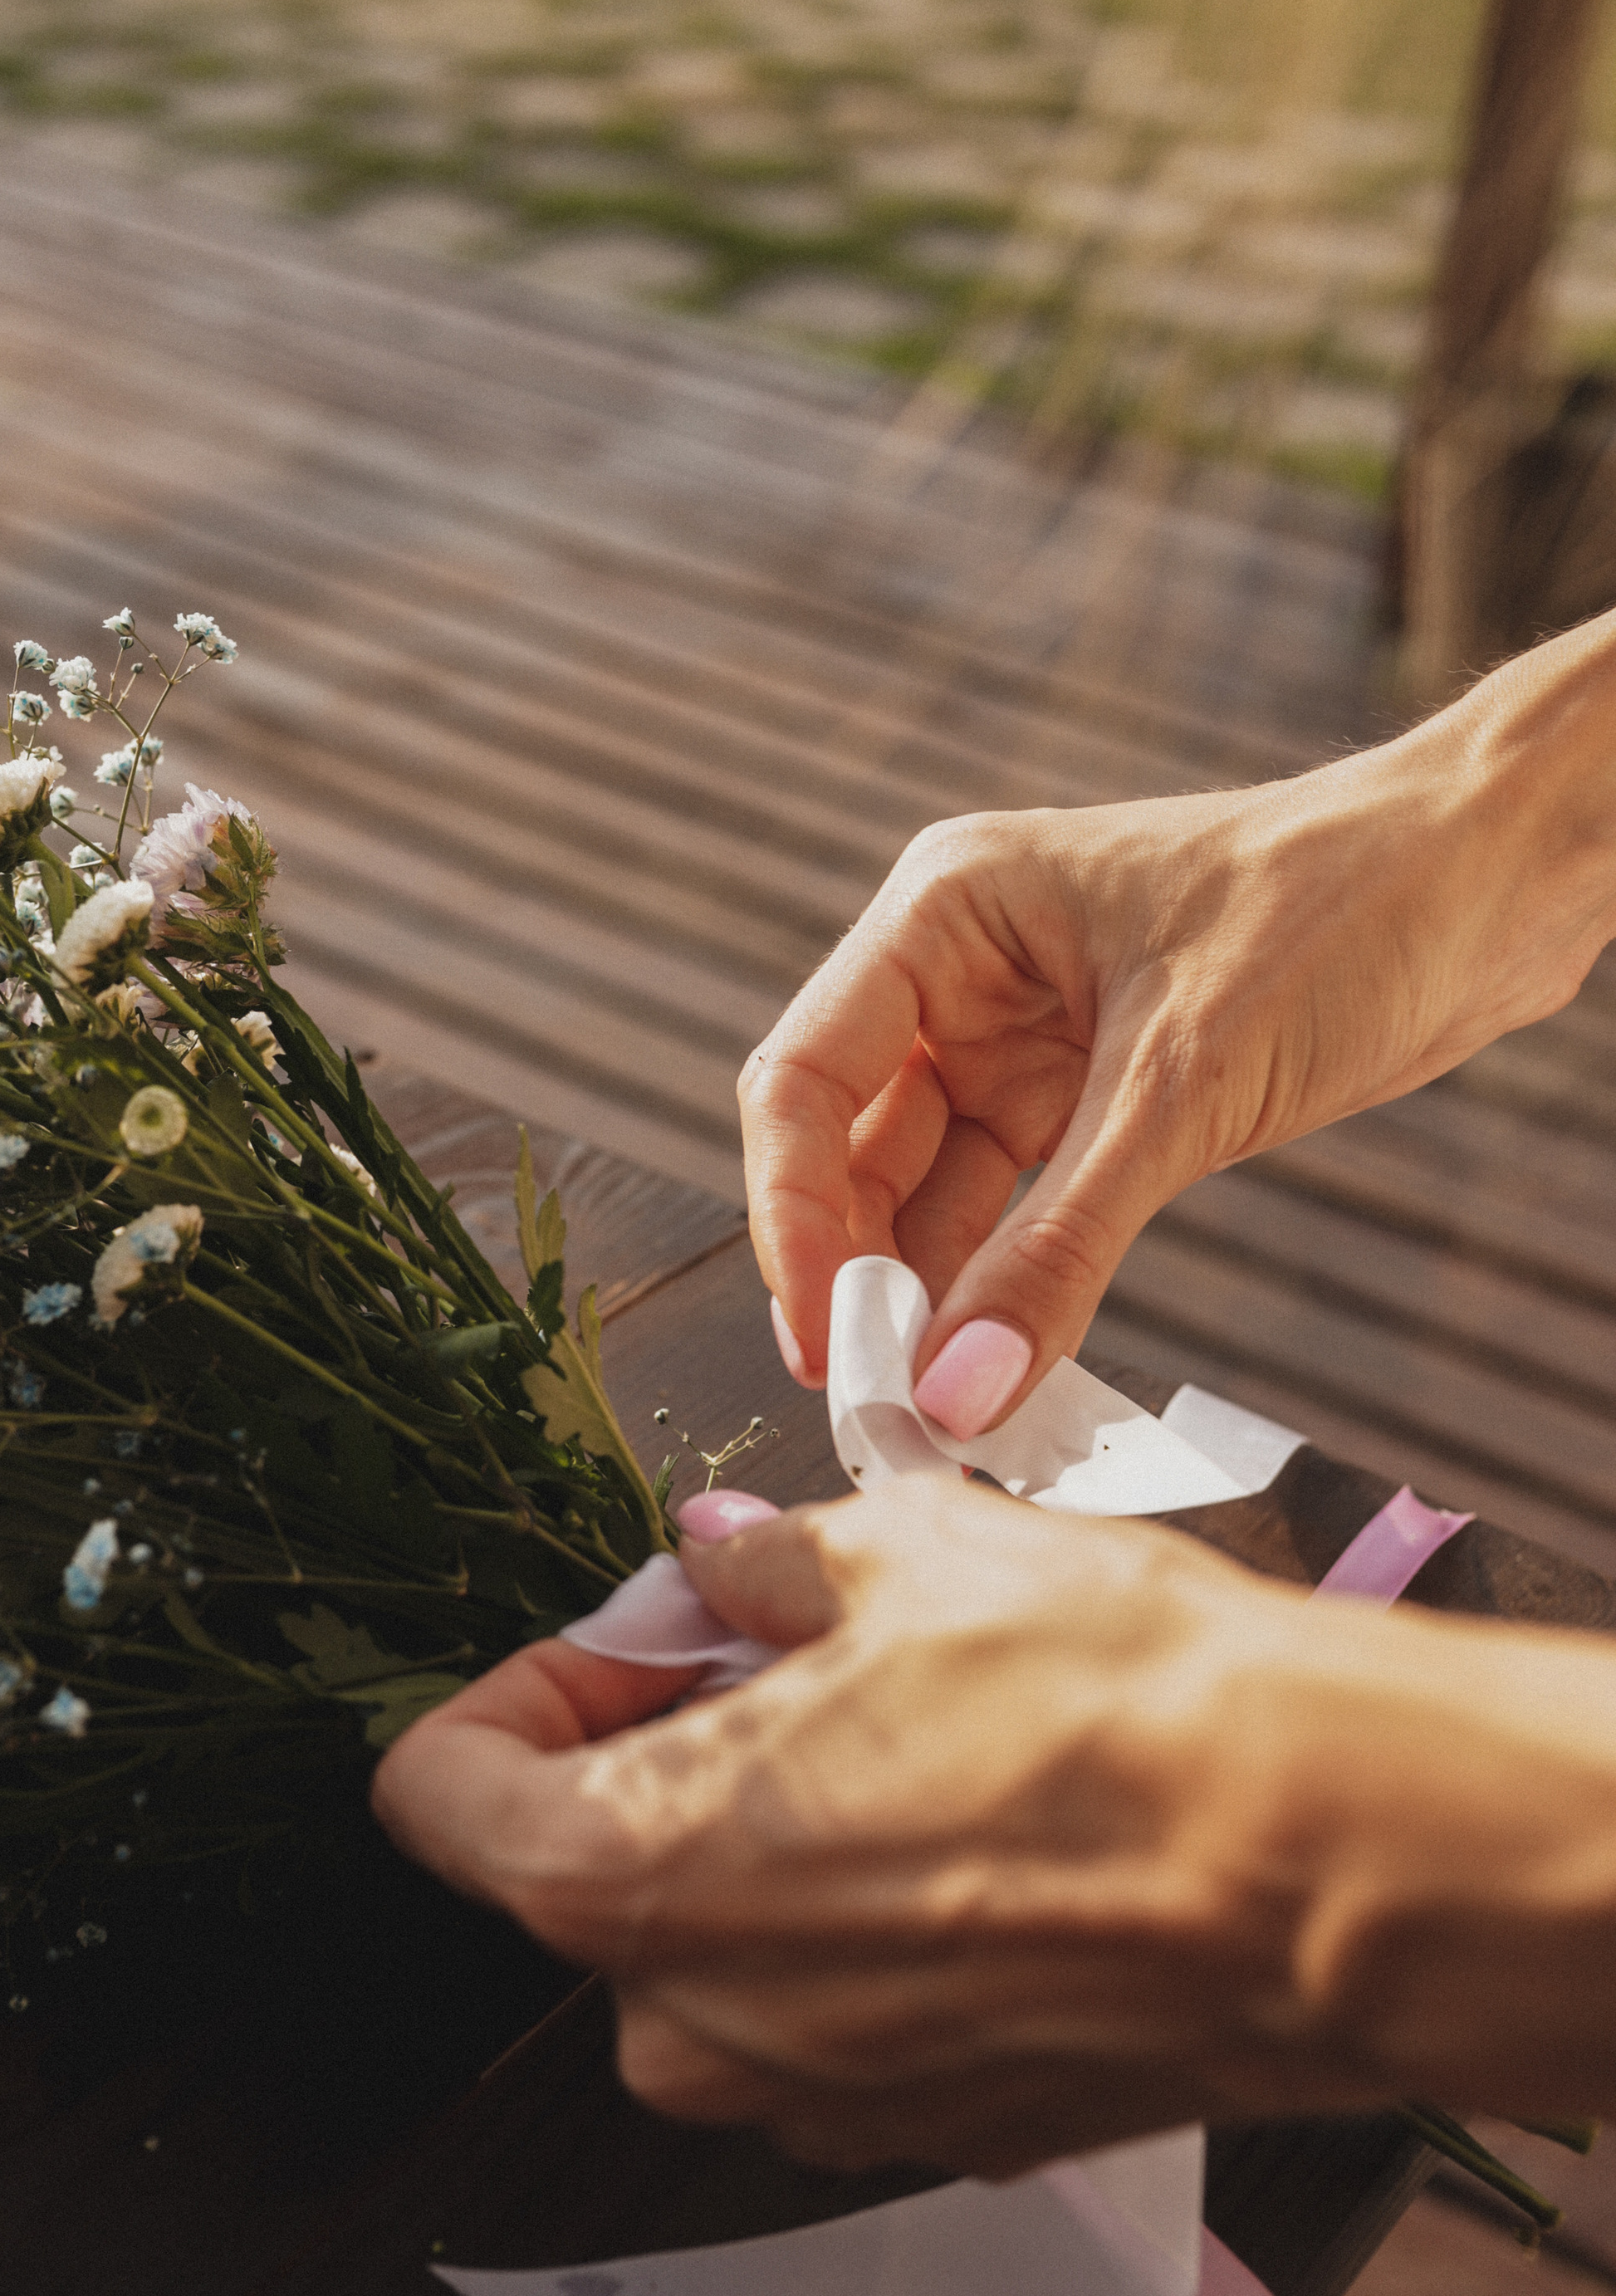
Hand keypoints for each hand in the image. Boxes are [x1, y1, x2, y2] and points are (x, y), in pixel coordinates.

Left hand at [373, 1485, 1615, 2172]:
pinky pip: (848, 2018)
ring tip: (914, 1729)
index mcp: (618, 1876)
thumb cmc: (1103, 1708)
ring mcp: (815, 2102)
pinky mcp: (938, 2138)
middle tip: (790, 1652)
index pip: (442, 1797)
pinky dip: (880, 1929)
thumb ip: (761, 1575)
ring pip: (728, 1951)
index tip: (632, 1635)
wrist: (1321, 1864)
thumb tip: (723, 1568)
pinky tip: (989, 1829)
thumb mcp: (894, 1557)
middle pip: (594, 1874)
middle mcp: (689, 2027)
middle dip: (671, 1752)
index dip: (524, 1690)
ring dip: (780, 1842)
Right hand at [742, 618, 1615, 1433]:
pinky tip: (1005, 1374)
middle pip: (853, 1150)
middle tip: (881, 1409)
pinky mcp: (1100, 1099)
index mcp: (948, 914)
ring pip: (932, 1196)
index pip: (805, 1079)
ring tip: (943, 1416)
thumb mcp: (1184, 1086)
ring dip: (933, 1303)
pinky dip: (1009, 1294)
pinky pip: (1019, 1214)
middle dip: (860, 1280)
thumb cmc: (1343, 909)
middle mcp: (967, 975)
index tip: (825, 1345)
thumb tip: (953, 1392)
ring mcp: (1030, 1040)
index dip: (794, 1220)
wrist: (1501, 879)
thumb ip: (1058, 1247)